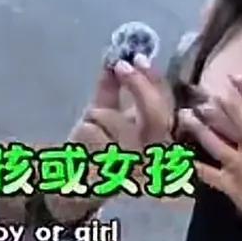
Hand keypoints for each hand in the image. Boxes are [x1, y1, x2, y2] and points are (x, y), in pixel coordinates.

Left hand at [69, 55, 174, 192]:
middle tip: (120, 66)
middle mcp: (155, 157)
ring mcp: (135, 168)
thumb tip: (114, 56)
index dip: (155, 81)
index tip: (138, 57)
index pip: (168, 107)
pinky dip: (84, 128)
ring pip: (116, 121)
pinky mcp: (111, 176)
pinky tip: (82, 142)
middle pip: (157, 117)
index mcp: (159, 139)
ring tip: (91, 126)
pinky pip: (94, 133)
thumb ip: (110, 87)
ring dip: (97, 115)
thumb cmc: (94, 148)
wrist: (74, 184)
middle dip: (138, 86)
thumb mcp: (105, 113)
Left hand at [178, 74, 241, 240]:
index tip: (236, 75)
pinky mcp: (233, 188)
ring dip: (200, 129)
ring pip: (218, 144)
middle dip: (222, 107)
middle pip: (240, 124)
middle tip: (203, 92)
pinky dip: (194, 166)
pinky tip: (179, 157)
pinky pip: (209, 174)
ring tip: (185, 115)